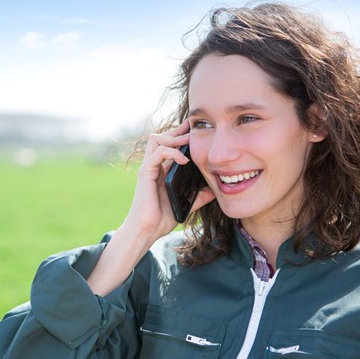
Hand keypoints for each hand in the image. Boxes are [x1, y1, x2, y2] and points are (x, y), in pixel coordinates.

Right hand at [122, 120, 215, 241]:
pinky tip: (184, 160)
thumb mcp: (186, 204)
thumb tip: (214, 191)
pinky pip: (159, 153)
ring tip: (188, 142)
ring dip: (174, 137)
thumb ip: (198, 196)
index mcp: (161, 170)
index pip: (168, 145)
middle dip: (177, 130)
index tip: (195, 130)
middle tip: (193, 128)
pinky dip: (172, 153)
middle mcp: (153, 166)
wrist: (147, 230)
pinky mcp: (145, 172)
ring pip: (156, 138)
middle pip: (161, 136)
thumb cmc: (161, 218)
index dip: (180, 135)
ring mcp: (148, 168)